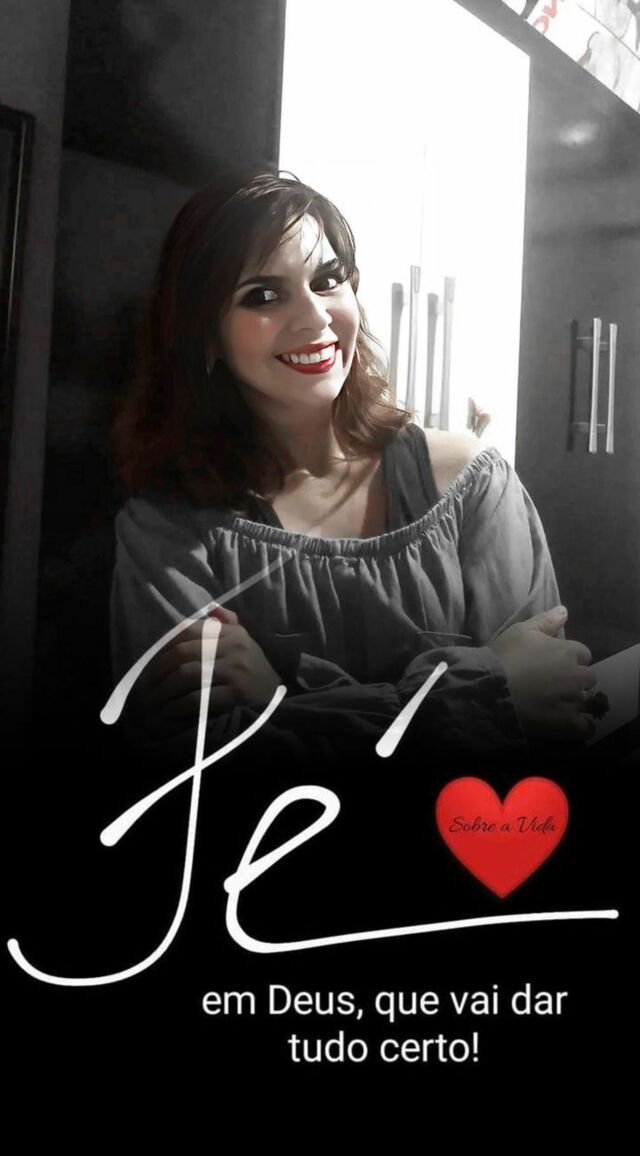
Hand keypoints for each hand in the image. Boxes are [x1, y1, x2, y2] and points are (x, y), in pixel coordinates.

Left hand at [130, 605, 281, 739]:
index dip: (164, 646)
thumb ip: (228, 624)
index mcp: (231, 633)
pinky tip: (170, 711)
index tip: (152, 663)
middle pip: (182, 653)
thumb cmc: (256, 672)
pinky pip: (197, 698)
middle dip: (159, 670)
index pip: (188, 630)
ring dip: (164, 690)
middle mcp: (233, 647)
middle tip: (149, 685)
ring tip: (155, 700)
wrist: (281, 700)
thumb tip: (211, 607)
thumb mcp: (245, 643)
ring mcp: (235, 670)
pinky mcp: (236, 693)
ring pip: (186, 674)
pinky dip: (178, 706)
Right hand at [489, 606, 596, 744]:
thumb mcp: (522, 631)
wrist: (490, 688)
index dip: (570, 659)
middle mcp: (576, 675)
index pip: (583, 654)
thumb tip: (564, 611)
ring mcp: (573, 700)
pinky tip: (568, 723)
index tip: (555, 664)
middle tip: (556, 685)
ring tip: (558, 705)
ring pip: (587, 701)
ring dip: (576, 702)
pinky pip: (585, 727)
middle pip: (589, 678)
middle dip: (576, 680)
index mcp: (568, 651)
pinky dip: (580, 726)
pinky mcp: (566, 723)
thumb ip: (546, 621)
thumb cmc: (504, 656)